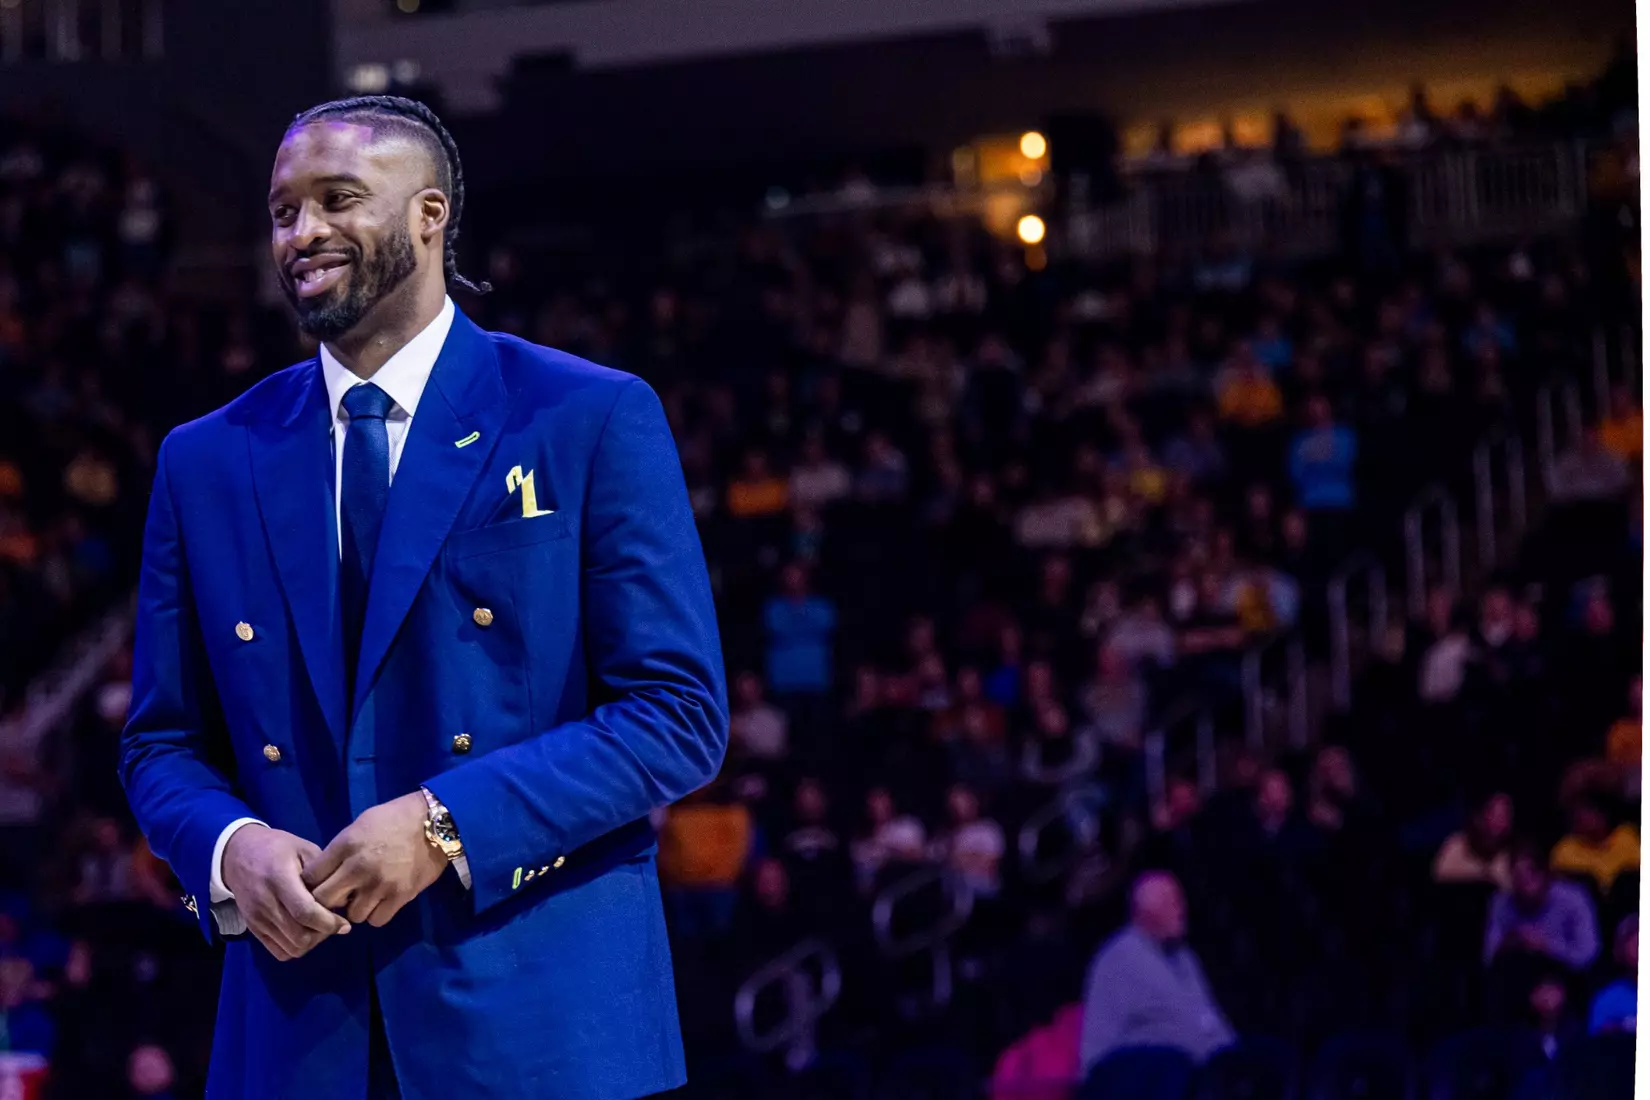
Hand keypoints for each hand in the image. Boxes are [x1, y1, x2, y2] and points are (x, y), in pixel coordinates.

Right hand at [222, 826, 350, 960]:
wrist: (239, 854)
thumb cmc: (278, 848)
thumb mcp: (304, 849)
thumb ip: (323, 874)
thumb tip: (342, 903)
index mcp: (279, 879)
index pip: (305, 912)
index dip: (328, 923)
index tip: (344, 923)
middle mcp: (265, 903)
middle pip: (299, 936)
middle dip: (323, 934)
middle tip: (334, 923)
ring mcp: (256, 918)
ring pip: (291, 948)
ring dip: (311, 942)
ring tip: (320, 926)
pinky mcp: (253, 928)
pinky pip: (279, 951)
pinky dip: (296, 948)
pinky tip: (304, 931)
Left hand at [304, 792, 446, 927]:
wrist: (436, 824)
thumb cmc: (394, 819)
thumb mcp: (359, 825)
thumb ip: (340, 851)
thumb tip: (324, 875)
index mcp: (346, 844)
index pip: (310, 877)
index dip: (310, 883)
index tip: (318, 884)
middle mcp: (358, 867)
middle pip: (324, 900)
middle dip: (327, 901)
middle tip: (338, 896)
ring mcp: (380, 884)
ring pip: (352, 915)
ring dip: (355, 908)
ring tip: (364, 897)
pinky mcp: (400, 896)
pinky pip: (376, 920)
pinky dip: (376, 914)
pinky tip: (380, 901)